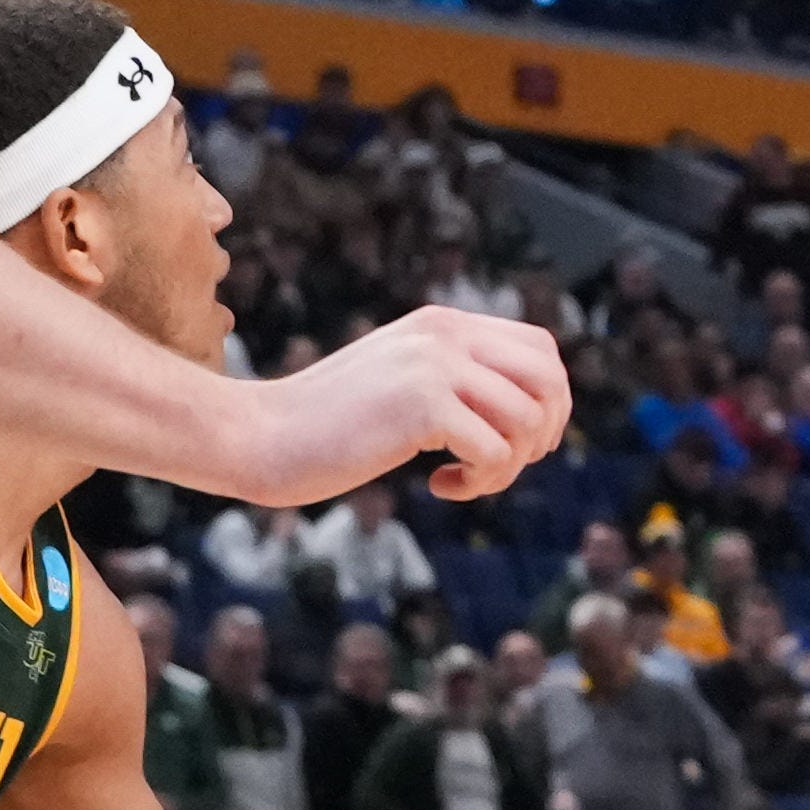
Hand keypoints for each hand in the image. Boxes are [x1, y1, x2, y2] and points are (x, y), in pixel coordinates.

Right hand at [219, 305, 572, 509]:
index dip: (550, 400)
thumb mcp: (401, 382)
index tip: (520, 441)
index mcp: (442, 323)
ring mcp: (434, 365)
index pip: (541, 348)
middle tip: (503, 465)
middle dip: (544, 434)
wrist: (259, 435)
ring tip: (463, 479)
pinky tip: (439, 486)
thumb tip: (532, 415)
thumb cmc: (327, 424)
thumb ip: (455, 379)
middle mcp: (445, 334)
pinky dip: (479, 483)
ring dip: (507, 467)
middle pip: (550, 380)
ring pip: (528, 421)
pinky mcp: (422, 406)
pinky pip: (495, 453)